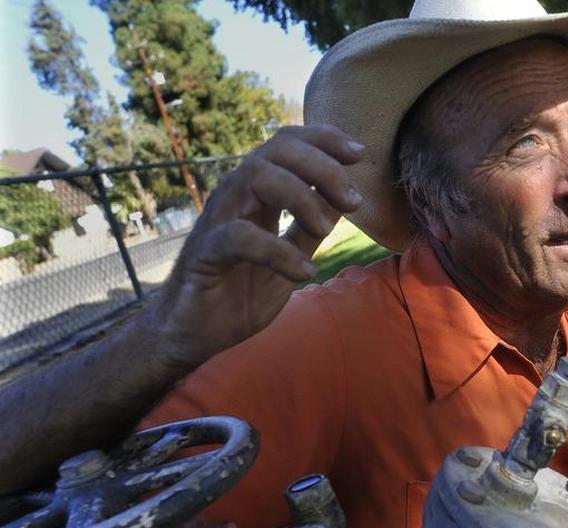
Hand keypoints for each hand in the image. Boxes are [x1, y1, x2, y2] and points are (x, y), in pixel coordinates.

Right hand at [141, 124, 364, 367]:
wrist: (193, 333)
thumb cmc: (240, 290)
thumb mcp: (291, 256)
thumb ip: (312, 228)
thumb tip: (344, 200)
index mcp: (256, 195)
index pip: (286, 144)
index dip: (323, 139)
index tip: (360, 153)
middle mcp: (235, 199)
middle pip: (275, 150)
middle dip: (322, 166)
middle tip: (353, 201)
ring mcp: (216, 222)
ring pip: (254, 176)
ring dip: (301, 198)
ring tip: (324, 230)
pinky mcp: (203, 256)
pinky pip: (237, 237)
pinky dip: (278, 252)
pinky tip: (303, 272)